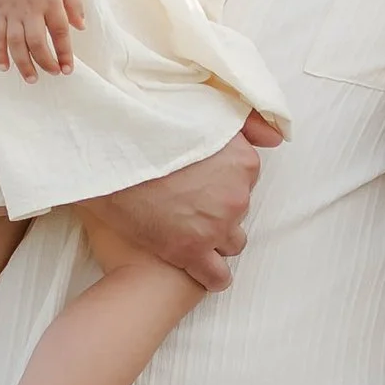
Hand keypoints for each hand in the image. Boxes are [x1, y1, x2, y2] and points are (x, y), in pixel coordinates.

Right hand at [0, 0, 86, 79]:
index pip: (60, 33)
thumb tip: (81, 27)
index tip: (67, 68)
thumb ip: (73, 3)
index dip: (64, 53)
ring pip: (16, 43)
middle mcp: (31, 9)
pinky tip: (4, 67)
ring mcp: (12, 11)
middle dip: (46, 62)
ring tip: (31, 78)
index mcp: (50, 1)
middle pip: (37, 43)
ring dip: (24, 64)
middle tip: (53, 73)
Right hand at [93, 114, 281, 291]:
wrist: (107, 154)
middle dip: (217, 208)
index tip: (200, 177)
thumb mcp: (202, 108)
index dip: (221, 179)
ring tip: (187, 229)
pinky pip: (217, 276)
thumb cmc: (147, 129)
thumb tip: (276, 138)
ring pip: (232, 242)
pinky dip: (210, 275)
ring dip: (215, 238)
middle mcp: (236, 195)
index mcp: (243, 160)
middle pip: (238, 210)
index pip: (246, 179)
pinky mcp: (192, 251)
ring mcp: (216, 226)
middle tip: (185, 200)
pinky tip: (198, 268)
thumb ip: (244, 123)